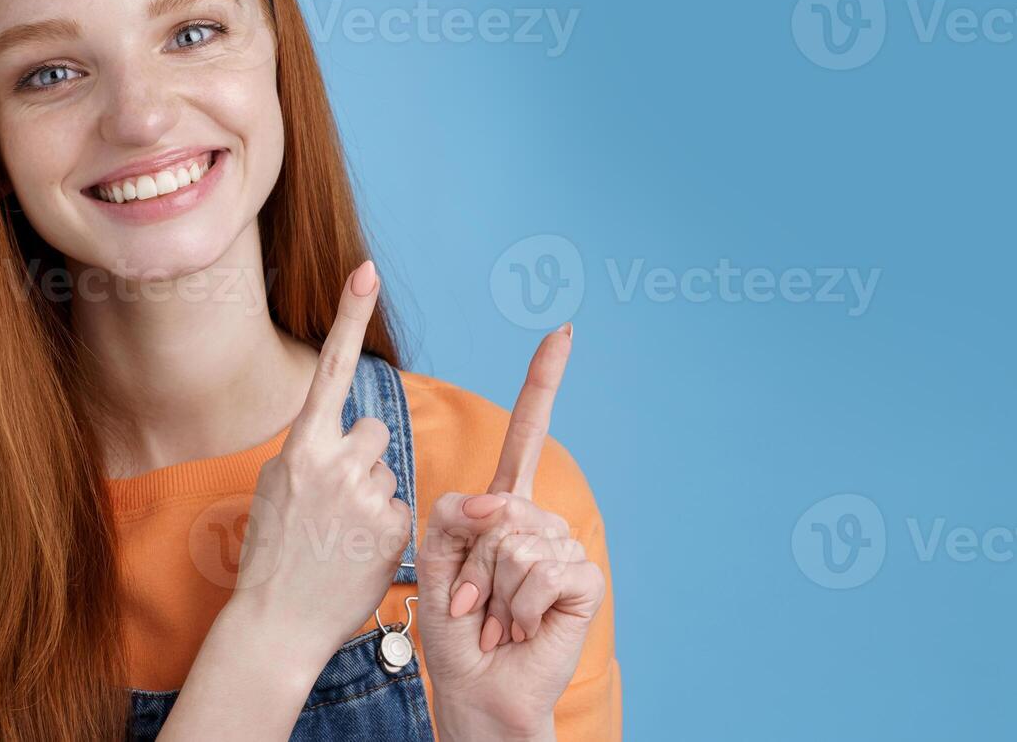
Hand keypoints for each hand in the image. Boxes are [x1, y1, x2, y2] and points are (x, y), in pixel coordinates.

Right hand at [164, 261, 413, 739]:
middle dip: (361, 460)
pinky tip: (357, 554)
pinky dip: (384, 530)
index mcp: (298, 447)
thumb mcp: (276, 490)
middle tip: (333, 507)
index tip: (366, 271)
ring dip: (373, 497)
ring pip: (387, 471)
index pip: (328, 369)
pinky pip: (401, 507)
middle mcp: (333, 463)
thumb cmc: (272, 557)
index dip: (349, 318)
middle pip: (372, 431)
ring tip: (341, 538)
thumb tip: (341, 434)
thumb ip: (309, 454)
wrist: (275, 624)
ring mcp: (365, 495)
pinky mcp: (393, 527)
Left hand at [417, 326, 604, 740]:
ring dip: (491, 590)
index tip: (561, 332)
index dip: (543, 383)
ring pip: (518, 541)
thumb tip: (501, 502)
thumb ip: (455, 513)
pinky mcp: (583, 581)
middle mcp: (538, 522)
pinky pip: (544, 570)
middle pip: (502, 503)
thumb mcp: (433, 557)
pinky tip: (520, 628)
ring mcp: (564, 548)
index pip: (527, 435)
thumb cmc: (452, 626)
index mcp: (503, 507)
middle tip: (471, 602)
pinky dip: (518, 607)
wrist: (474, 686)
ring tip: (493, 618)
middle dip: (472, 560)